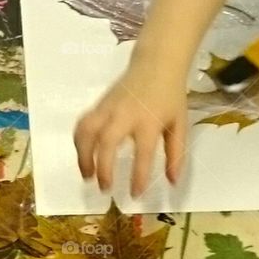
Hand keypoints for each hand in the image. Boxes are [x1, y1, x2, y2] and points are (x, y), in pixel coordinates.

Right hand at [74, 59, 187, 194]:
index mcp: (149, 121)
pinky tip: (83, 154)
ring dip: (83, 155)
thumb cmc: (170, 96)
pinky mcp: (99, 104)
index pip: (142, 154)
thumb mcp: (179, 125)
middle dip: (103, 168)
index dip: (138, 177)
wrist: (157, 63)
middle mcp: (125, 114)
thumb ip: (176, 154)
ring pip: (87, 131)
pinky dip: (79, 141)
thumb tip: (172, 182)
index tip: (135, 194)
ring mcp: (109, 108)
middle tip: (104, 188)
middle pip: (107, 141)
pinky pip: (83, 123)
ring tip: (86, 175)